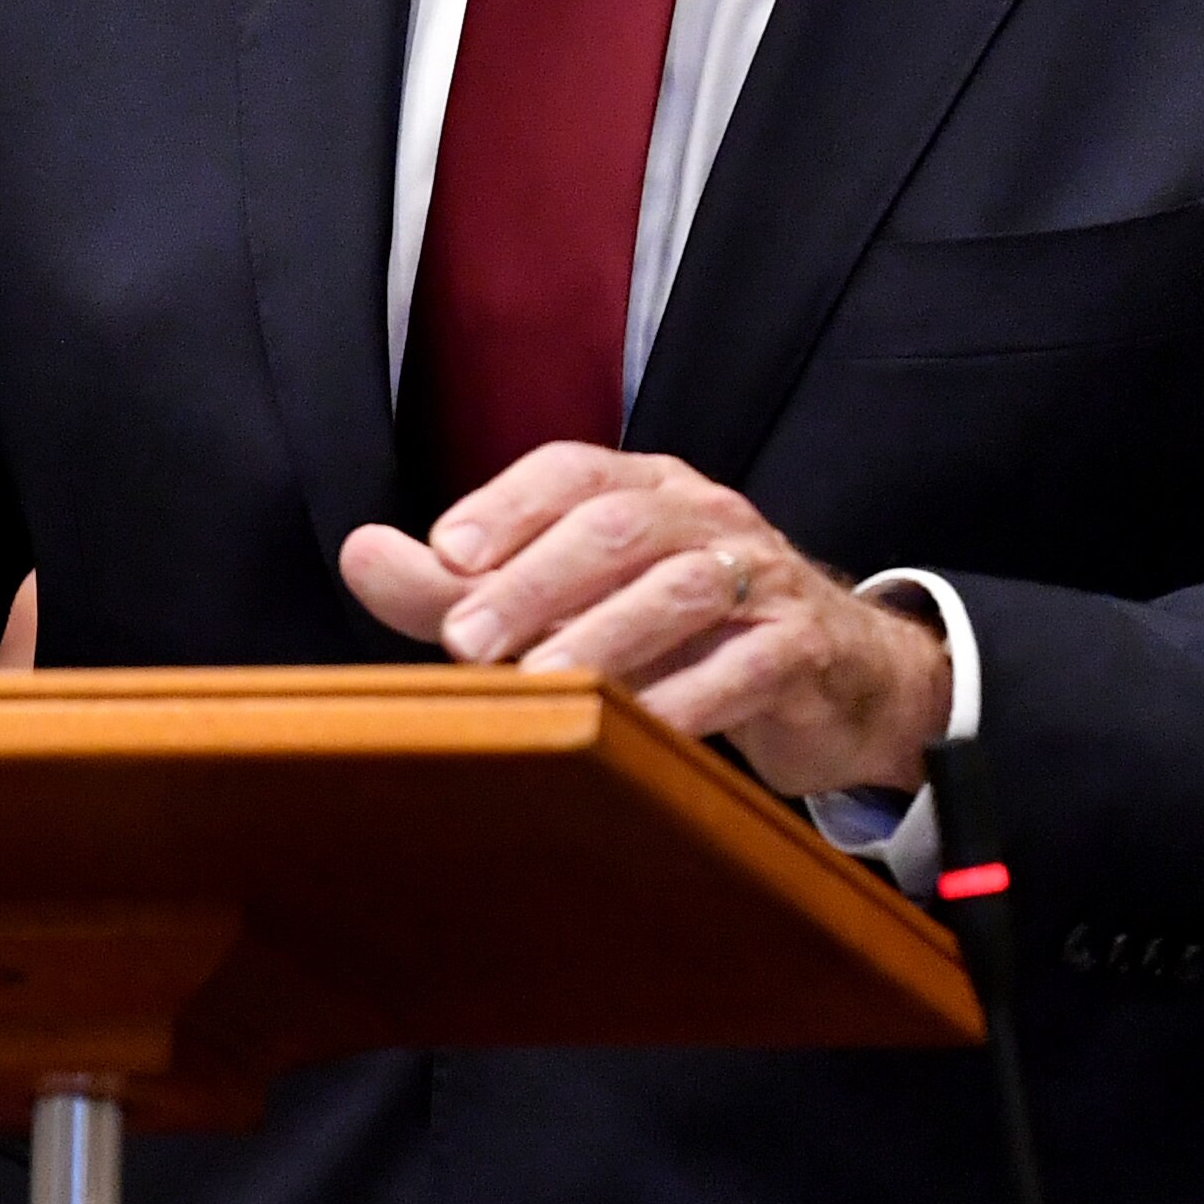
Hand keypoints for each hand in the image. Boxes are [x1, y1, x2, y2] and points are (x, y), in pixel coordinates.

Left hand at [340, 447, 950, 797]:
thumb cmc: (683, 636)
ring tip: (541, 681)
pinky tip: (639, 731)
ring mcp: (764, 578)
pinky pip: (750, 665)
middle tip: (463, 641)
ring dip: (606, 633)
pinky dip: (692, 698)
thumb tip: (360, 554)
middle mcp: (706, 517)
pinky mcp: (805, 648)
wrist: (843, 679)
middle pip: (620, 525)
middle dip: (536, 579)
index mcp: (646, 489)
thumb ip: (463, 588)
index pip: (573, 472)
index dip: (508, 506)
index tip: (443, 554)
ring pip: (686, 587)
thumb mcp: (573, 605)